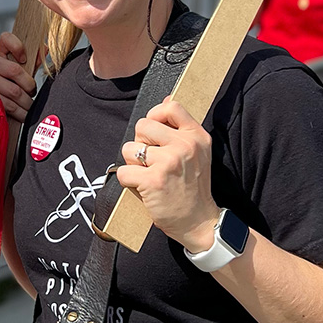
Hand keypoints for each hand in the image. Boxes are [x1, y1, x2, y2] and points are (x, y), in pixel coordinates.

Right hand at [0, 32, 40, 122]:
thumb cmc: (12, 85)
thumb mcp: (24, 71)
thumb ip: (34, 60)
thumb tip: (45, 49)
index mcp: (0, 54)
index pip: (6, 39)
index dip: (17, 46)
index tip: (25, 59)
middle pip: (14, 70)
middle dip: (29, 85)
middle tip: (32, 92)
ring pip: (13, 91)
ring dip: (26, 102)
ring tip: (30, 106)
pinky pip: (7, 105)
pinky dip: (19, 112)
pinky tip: (24, 114)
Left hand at [114, 98, 220, 252]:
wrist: (199, 222)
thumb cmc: (193, 187)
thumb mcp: (198, 152)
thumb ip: (181, 127)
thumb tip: (166, 100)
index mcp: (196, 136)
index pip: (171, 107)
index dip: (155, 115)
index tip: (153, 131)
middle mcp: (185, 146)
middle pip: (143, 125)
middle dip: (140, 142)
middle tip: (150, 160)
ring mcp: (169, 162)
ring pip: (129, 148)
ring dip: (132, 163)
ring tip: (147, 174)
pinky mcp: (153, 180)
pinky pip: (124, 171)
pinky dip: (128, 181)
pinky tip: (142, 187)